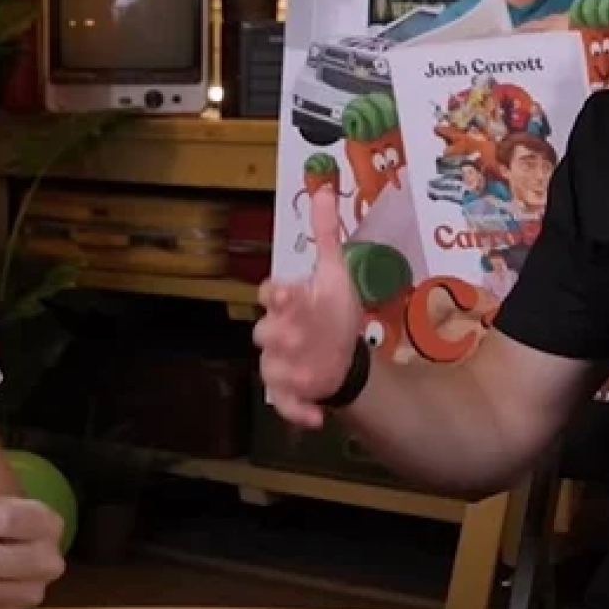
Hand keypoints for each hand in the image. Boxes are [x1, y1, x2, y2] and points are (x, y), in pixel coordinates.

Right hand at [254, 185, 363, 427]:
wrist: (342, 352)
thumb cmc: (332, 310)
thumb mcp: (333, 272)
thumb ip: (326, 234)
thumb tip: (324, 188)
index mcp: (287, 301)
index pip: (271, 293)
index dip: (278, 293)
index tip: (288, 290)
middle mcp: (277, 331)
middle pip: (265, 332)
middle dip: (280, 333)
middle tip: (296, 334)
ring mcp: (280, 363)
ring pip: (271, 367)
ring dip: (287, 371)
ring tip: (308, 375)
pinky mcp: (289, 391)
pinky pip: (283, 403)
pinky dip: (296, 412)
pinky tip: (315, 420)